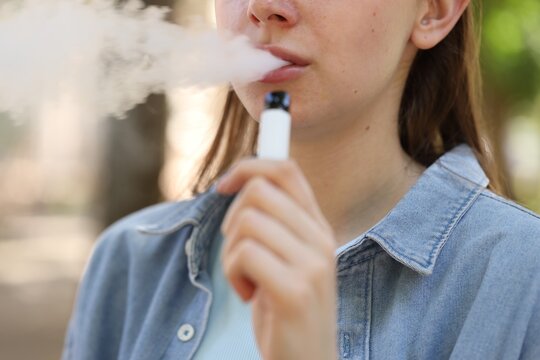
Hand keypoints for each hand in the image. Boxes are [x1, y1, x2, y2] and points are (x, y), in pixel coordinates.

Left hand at [217, 157, 337, 359]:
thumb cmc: (287, 309)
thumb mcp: (287, 259)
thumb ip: (275, 223)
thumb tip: (241, 183)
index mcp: (318, 227)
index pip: (287, 170)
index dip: (249, 167)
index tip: (223, 186)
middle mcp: (321, 239)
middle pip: (259, 191)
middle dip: (232, 219)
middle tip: (239, 252)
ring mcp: (312, 264)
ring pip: (247, 222)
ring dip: (231, 253)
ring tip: (245, 278)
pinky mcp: (294, 290)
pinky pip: (244, 254)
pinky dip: (233, 274)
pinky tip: (249, 294)